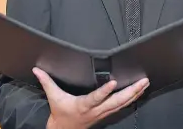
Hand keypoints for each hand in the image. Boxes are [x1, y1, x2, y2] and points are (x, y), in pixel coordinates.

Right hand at [32, 67, 148, 128]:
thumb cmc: (60, 113)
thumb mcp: (53, 97)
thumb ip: (47, 82)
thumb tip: (37, 69)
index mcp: (84, 105)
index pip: (96, 98)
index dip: (105, 91)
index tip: (114, 82)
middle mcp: (96, 110)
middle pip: (116, 102)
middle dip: (131, 91)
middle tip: (142, 81)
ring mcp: (103, 113)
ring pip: (123, 104)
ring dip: (135, 93)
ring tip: (145, 83)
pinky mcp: (107, 113)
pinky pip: (123, 106)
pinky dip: (133, 98)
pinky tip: (140, 91)